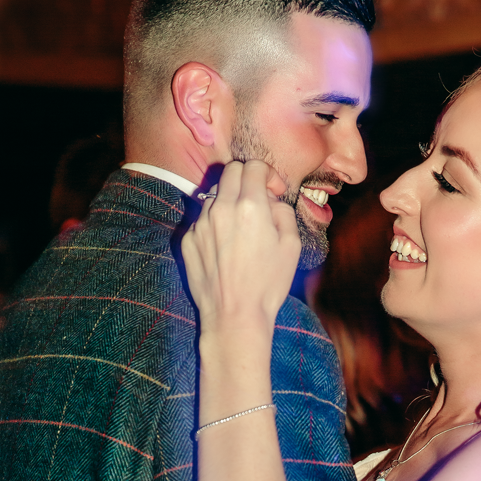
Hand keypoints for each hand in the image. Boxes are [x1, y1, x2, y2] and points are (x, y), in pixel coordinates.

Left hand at [181, 160, 299, 336]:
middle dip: (248, 178)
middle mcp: (221, 208)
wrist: (235, 314)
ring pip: (215, 194)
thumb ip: (283, 212)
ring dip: (231, 200)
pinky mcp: (188, 238)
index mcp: (250, 207)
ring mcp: (200, 223)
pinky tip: (227, 246)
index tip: (274, 190)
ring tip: (242, 226)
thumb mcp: (292, 246)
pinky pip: (203, 218)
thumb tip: (271, 201)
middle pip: (231, 171)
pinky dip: (217, 223)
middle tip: (258, 198)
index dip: (268, 174)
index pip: (254, 167)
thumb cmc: (268, 283)